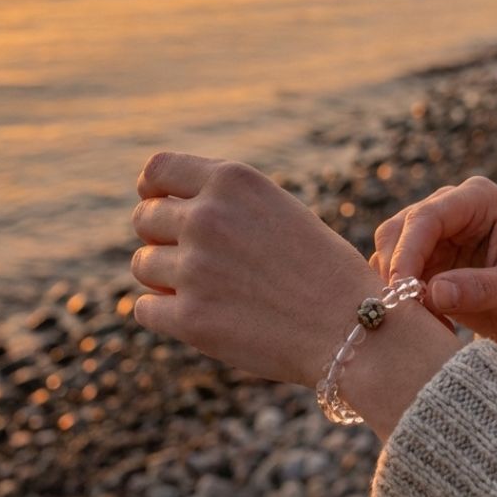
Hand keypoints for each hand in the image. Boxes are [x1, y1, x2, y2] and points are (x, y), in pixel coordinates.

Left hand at [130, 152, 378, 388]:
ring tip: (210, 291)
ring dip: (166, 278)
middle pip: (144, 218)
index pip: (158, 170)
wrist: (353, 326)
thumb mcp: (278, 212)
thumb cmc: (322, 270)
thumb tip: (159, 212)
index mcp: (234, 182)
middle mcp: (209, 217)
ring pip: (143, 265)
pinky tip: (201, 317)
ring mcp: (195, 267)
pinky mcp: (190, 318)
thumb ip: (225, 205)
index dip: (151, 188)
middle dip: (161, 237)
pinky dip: (167, 314)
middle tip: (195, 259)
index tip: (155, 201)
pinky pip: (146, 309)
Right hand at [371, 176, 496, 376]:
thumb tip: (434, 292)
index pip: (427, 216)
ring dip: (396, 287)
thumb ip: (481, 289)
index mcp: (479, 200)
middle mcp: (451, 209)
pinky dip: (402, 300)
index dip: (408, 250)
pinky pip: (395, 277)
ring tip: (424, 320)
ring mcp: (435, 236)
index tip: (403, 288)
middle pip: (398, 230)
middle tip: (404, 309)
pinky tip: (429, 323)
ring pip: (388, 253)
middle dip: (396, 269)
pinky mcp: (425, 262)